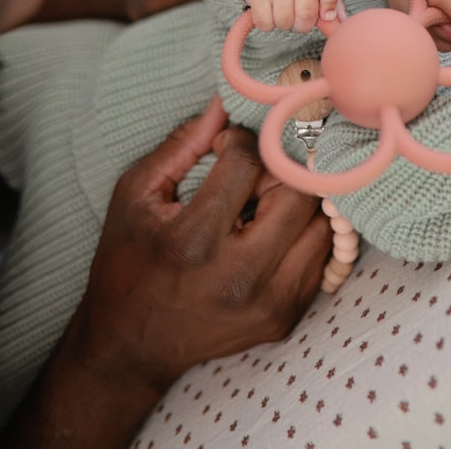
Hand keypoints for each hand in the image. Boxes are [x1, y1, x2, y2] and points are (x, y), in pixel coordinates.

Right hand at [0, 99, 331, 448]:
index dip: (237, 141)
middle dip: (277, 169)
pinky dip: (306, 234)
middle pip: (297, 193)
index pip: (248, 162)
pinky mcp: (284, 319)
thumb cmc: (128, 261)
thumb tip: (224, 104)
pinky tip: (274, 230)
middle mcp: (238, 277)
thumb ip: (182, 145)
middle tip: (253, 173)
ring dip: (299, 201)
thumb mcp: (136, 195)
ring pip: (321, 225)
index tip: (223, 147)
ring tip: (265, 201)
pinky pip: (322, 257)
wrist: (130, 346)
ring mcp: (267, 304)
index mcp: (193, 242)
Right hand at [244, 0, 342, 31]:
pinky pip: (265, 23)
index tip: (326, 13)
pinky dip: (268, 23)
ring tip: (285, 10)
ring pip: (285, 22)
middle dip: (305, 23)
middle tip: (300, 15)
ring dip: (286, 23)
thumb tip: (339, 21)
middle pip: (306, 15)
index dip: (330, 6)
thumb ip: (332, 0)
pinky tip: (271, 11)